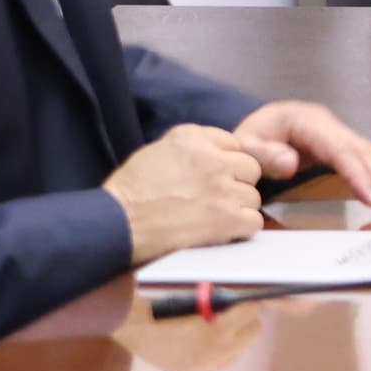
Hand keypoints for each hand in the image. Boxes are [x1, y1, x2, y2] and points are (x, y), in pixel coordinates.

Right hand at [103, 123, 271, 263]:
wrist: (117, 225)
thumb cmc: (130, 192)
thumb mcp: (157, 151)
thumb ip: (191, 147)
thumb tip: (216, 153)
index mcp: (193, 137)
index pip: (233, 143)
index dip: (226, 162)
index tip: (215, 177)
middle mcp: (213, 158)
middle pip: (250, 168)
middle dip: (237, 183)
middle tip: (216, 199)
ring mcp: (222, 188)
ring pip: (253, 196)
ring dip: (238, 208)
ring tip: (214, 218)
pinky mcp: (226, 218)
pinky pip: (254, 221)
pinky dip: (241, 230)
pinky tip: (223, 232)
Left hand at [232, 99, 370, 212]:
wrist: (254, 127)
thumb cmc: (250, 137)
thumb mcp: (245, 145)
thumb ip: (265, 155)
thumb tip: (292, 163)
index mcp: (307, 121)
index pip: (339, 149)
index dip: (357, 173)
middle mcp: (328, 124)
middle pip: (363, 150)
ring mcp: (337, 133)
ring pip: (370, 154)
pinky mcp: (341, 145)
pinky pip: (365, 159)